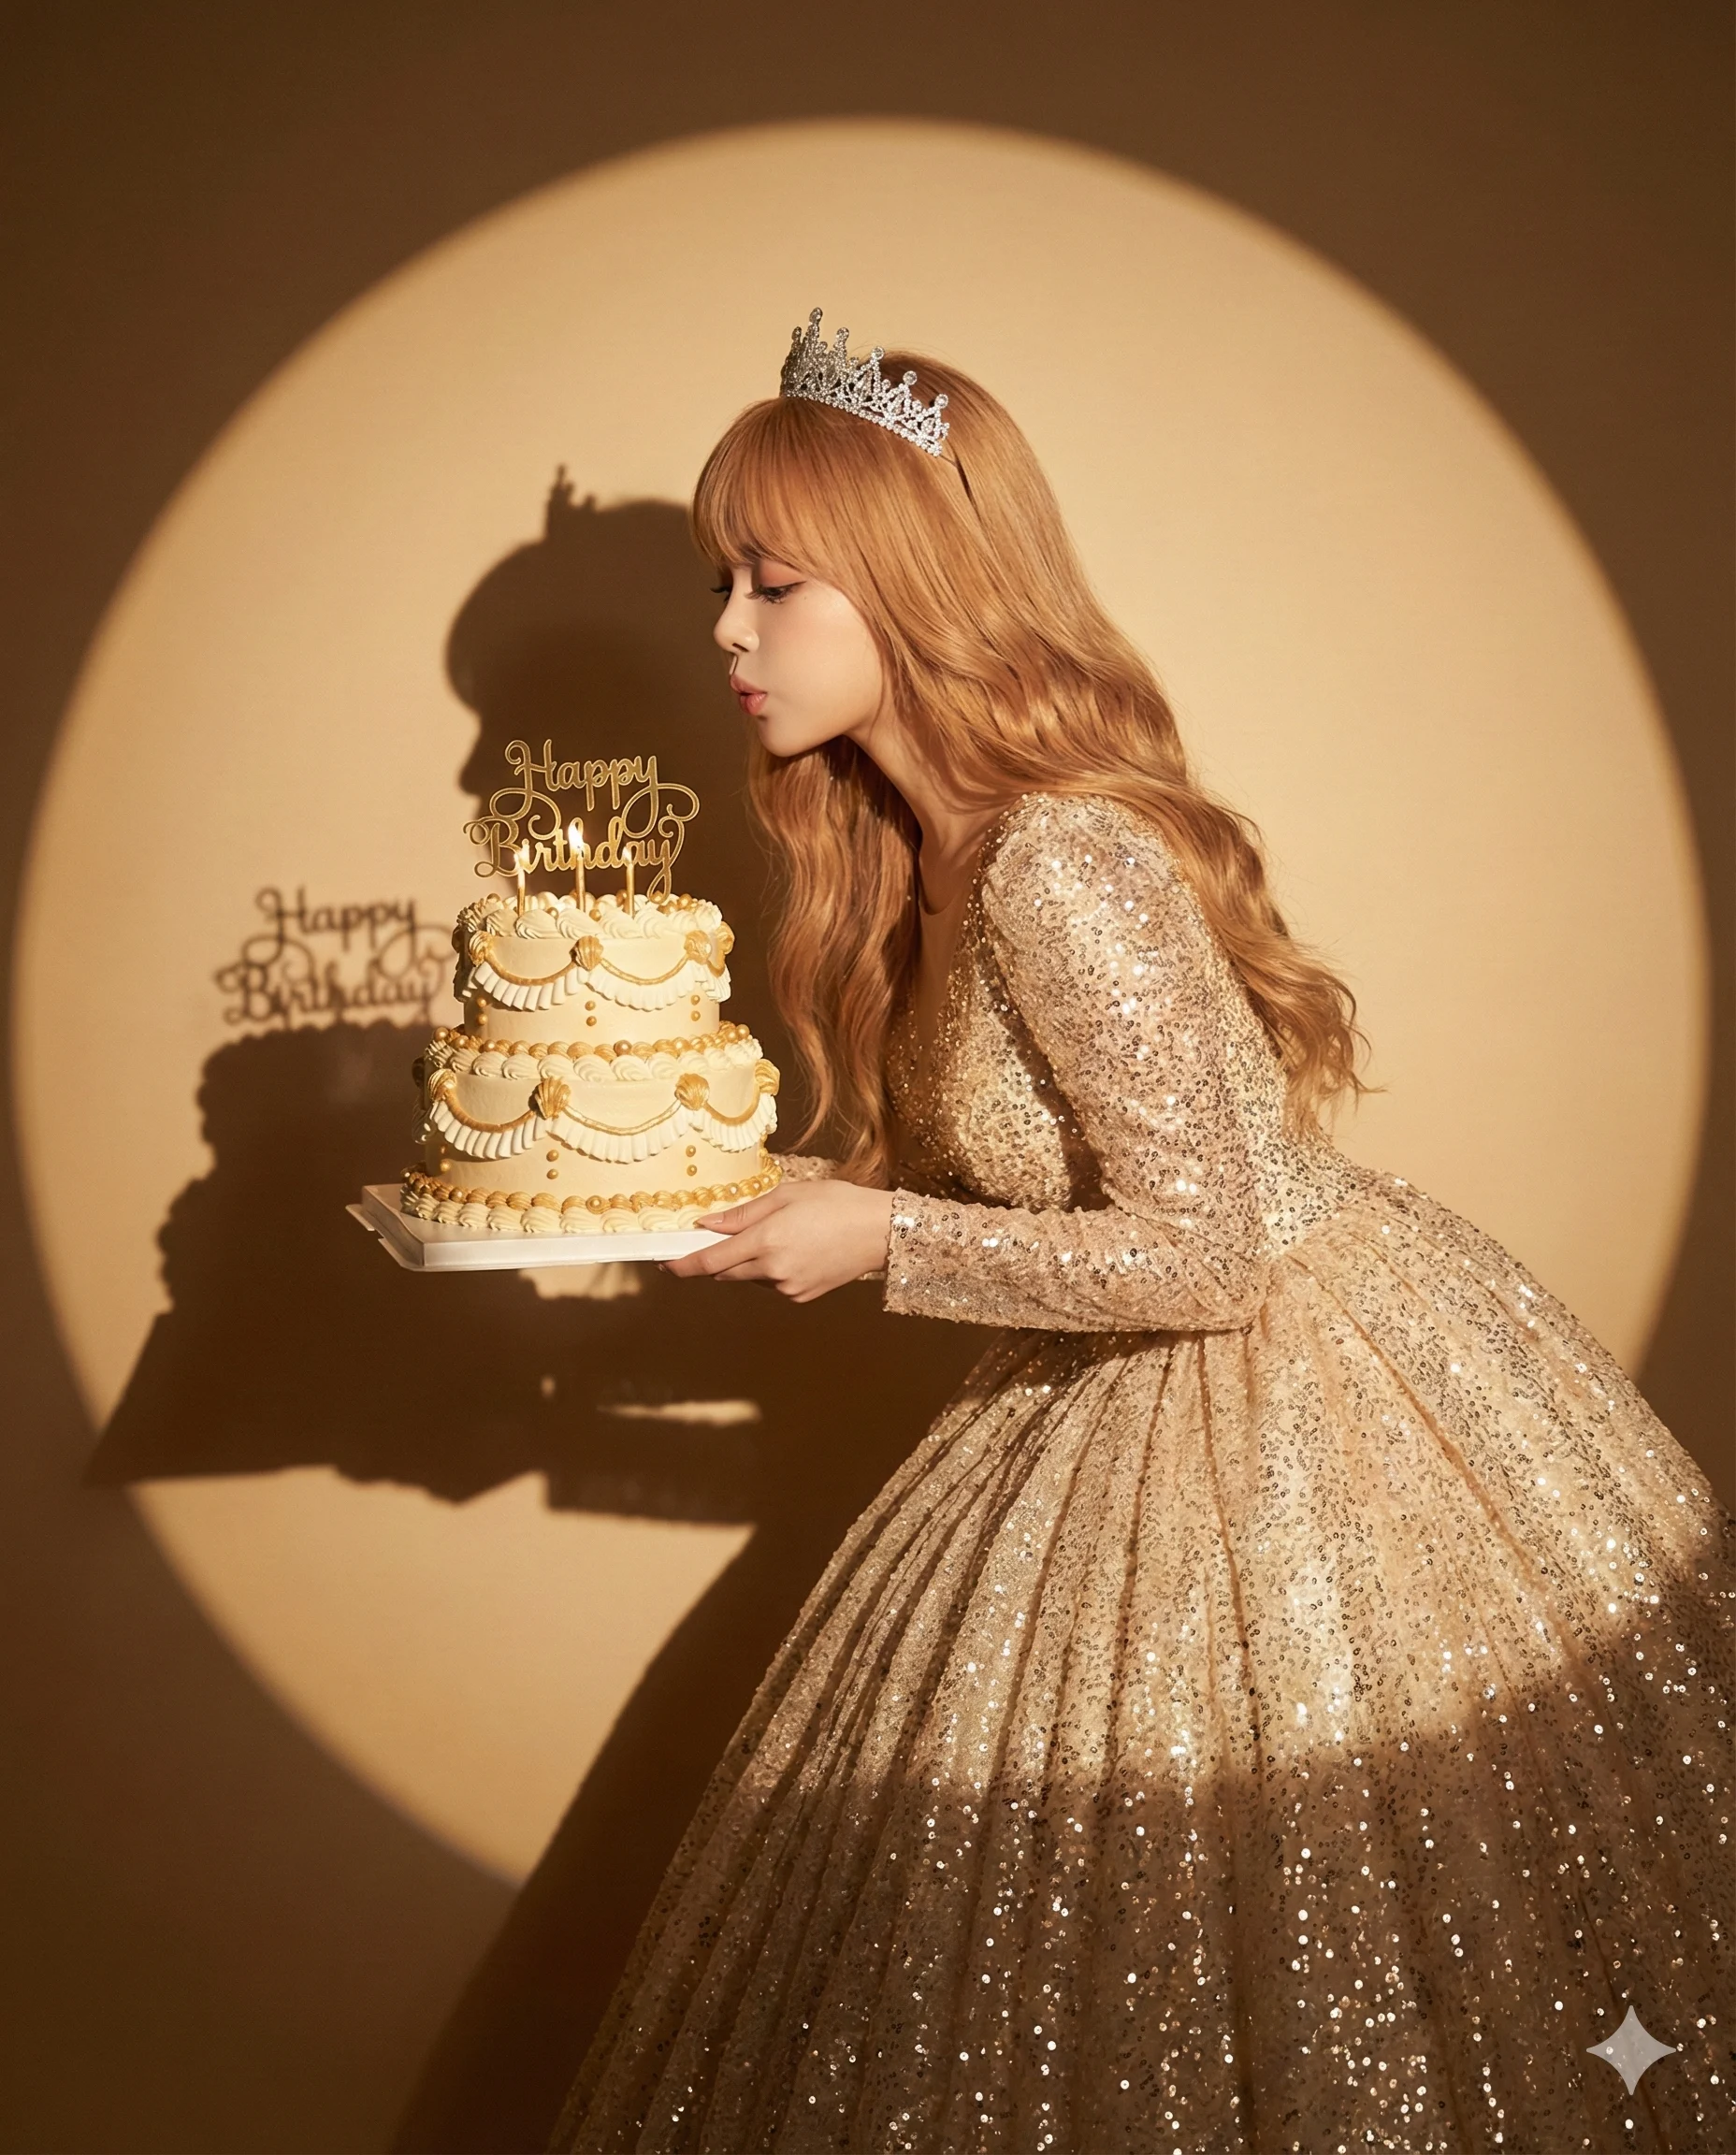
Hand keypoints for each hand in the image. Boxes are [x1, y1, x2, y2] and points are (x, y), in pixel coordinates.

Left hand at [660, 1179, 894, 1300]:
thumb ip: (743, 1214)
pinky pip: (772, 1284)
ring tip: (781, 1235)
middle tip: (721, 1238)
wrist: (880, 1232)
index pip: (710, 1261)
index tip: (664, 1264)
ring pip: (750, 1278)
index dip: (682, 1265)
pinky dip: (771, 1270)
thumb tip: (707, 1225)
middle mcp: (773, 1270)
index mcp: (767, 1241)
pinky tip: (796, 1250)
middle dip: (718, 1258)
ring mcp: (787, 1288)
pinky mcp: (801, 1296)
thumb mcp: (787, 1196)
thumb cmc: (837, 1204)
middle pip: (725, 1272)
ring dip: (749, 1262)